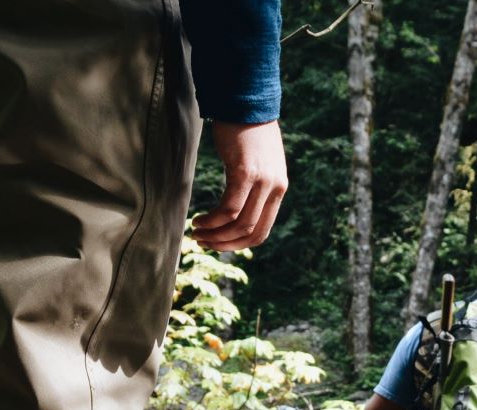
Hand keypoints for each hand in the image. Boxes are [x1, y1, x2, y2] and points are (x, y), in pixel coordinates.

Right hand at [192, 120, 286, 251]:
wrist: (245, 98)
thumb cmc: (246, 129)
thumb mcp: (258, 162)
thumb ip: (254, 185)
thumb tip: (238, 207)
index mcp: (279, 188)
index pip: (263, 230)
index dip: (239, 244)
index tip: (219, 243)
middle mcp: (275, 187)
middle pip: (251, 233)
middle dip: (225, 244)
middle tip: (203, 242)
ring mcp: (262, 181)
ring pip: (239, 224)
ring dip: (216, 234)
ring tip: (197, 233)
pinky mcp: (245, 172)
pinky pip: (229, 208)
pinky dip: (212, 220)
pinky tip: (199, 219)